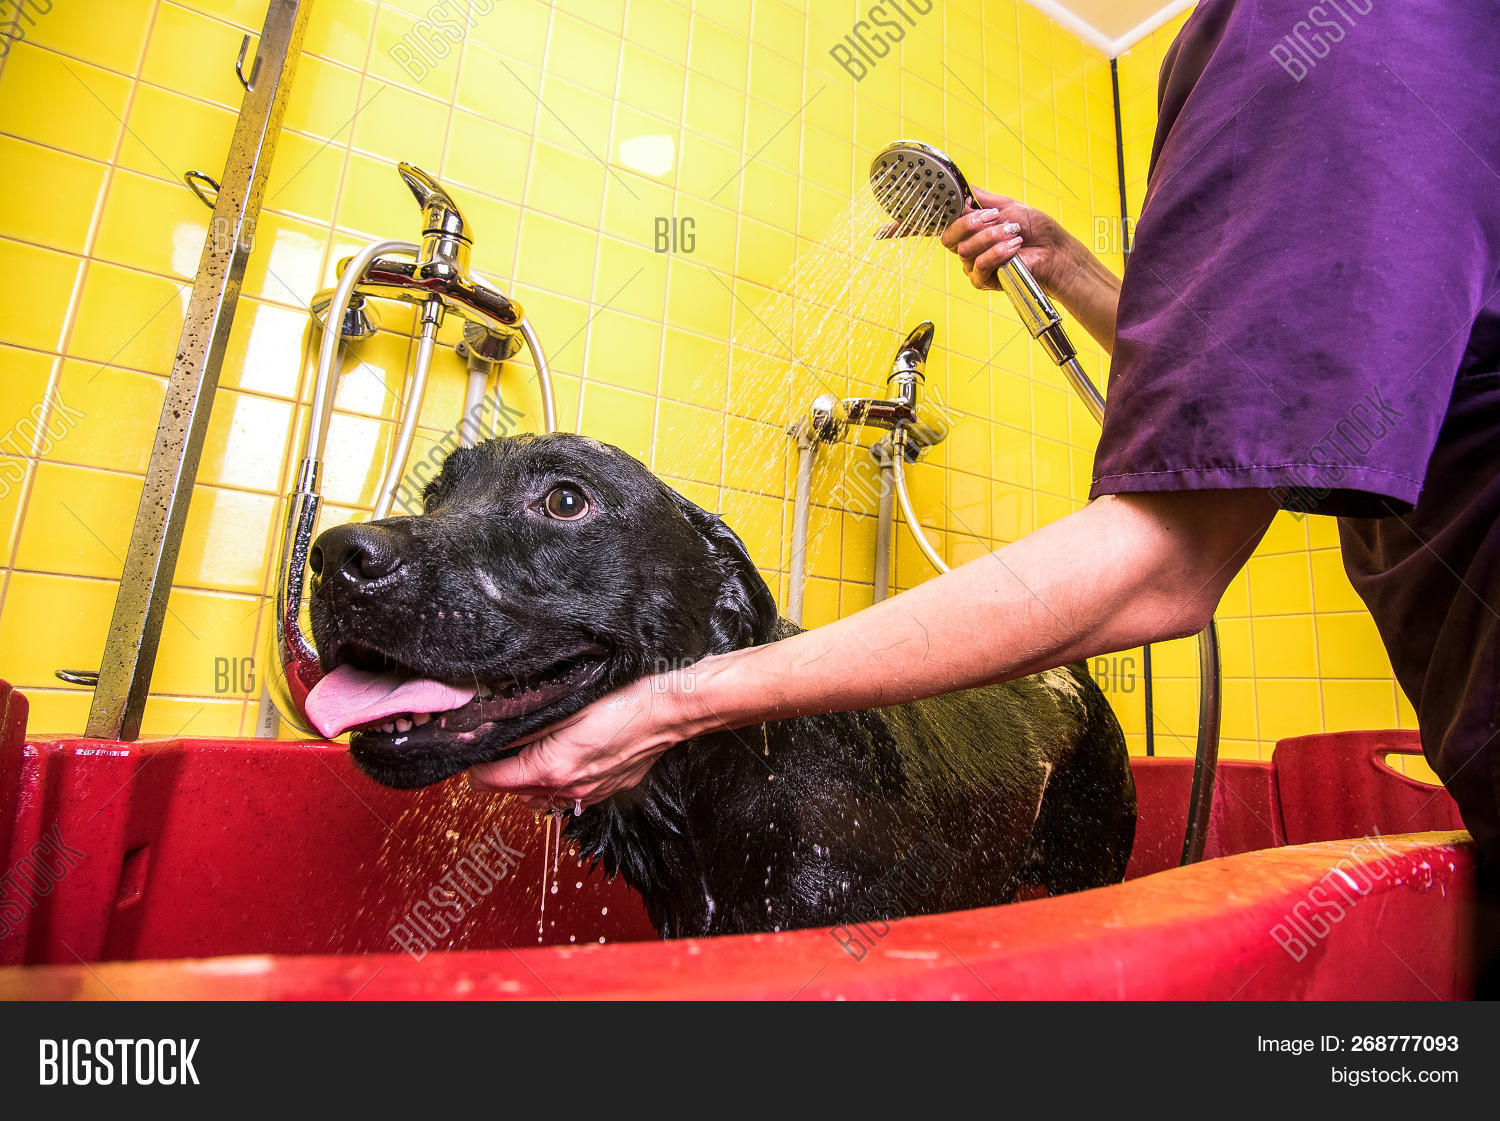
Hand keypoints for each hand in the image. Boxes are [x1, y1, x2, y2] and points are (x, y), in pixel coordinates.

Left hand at [467, 675, 688, 811]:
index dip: (476, 766)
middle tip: (503, 745)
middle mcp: (567, 789)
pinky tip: (565, 759)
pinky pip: (569, 797)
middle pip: (512, 792)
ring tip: (532, 753)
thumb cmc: (624, 699)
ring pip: (540, 798)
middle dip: (502, 772)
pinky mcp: (606, 791)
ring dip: (529, 781)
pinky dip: (558, 784)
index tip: (475, 751)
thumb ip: (525, 723)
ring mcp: (589, 794)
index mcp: (550, 767)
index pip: (491, 781)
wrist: (669, 711)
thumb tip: (489, 729)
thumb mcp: (566, 704)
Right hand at [938, 187, 1080, 295]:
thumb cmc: (1034, 228)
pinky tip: (1014, 247)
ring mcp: (973, 266)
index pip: (948, 224)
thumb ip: (982, 198)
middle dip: (970, 224)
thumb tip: (965, 187)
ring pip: (965, 250)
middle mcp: (967, 249)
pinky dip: (997, 253)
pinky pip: (980, 265)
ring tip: (1014, 232)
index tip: (971, 204)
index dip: (955, 214)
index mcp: (969, 231)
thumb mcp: (1006, 205)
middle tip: (994, 216)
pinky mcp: (983, 281)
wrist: (1053, 249)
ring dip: (991, 237)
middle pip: (950, 238)